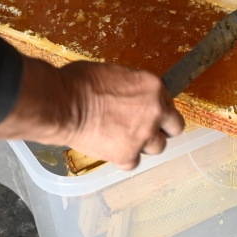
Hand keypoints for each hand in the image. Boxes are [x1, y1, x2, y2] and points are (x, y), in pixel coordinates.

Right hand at [0, 56, 184, 169]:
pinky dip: (123, 158)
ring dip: (143, 144)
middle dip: (163, 128)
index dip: (157, 107)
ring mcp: (143, 136)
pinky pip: (133, 163)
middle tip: (146, 128)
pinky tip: (110, 148)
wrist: (62, 104)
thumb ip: (132, 88)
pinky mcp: (127, 155)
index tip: (147, 111)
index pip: (168, 102)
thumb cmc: (79, 82)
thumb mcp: (114, 73)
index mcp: (153, 86)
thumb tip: (132, 96)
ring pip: (157, 147)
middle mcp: (155, 111)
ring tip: (123, 138)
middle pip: (175, 127)